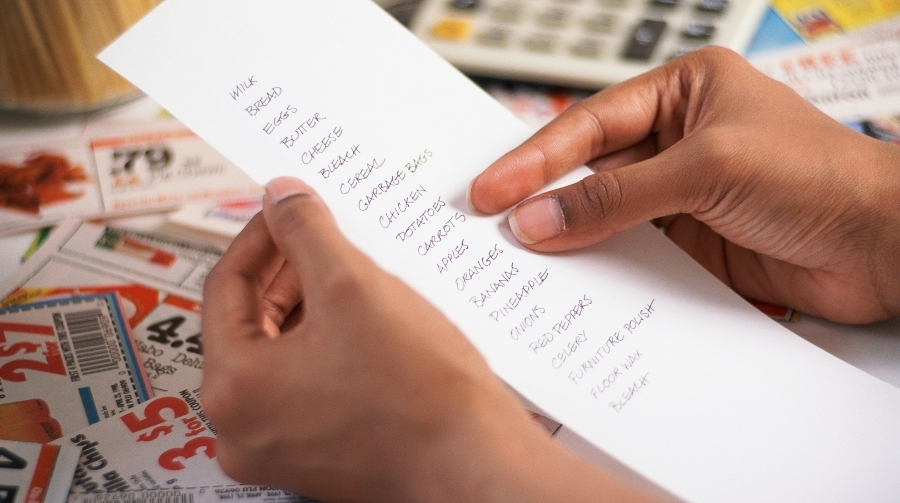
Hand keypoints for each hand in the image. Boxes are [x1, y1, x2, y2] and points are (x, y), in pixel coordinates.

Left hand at [202, 177, 655, 502]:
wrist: (476, 463)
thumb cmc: (421, 394)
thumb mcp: (354, 285)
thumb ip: (305, 231)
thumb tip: (281, 197)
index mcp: (234, 389)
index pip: (226, 287)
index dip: (260, 236)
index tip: (285, 211)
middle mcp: (243, 428)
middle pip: (250, 323)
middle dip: (287, 272)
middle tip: (318, 234)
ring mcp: (279, 448)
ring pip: (280, 354)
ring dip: (308, 306)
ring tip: (348, 271)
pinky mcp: (316, 455)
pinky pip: (304, 384)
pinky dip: (324, 344)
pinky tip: (362, 318)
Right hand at [468, 47, 899, 323]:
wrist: (884, 247)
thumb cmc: (820, 177)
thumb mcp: (706, 170)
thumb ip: (617, 199)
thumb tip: (541, 217)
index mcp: (683, 93)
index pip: (592, 125)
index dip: (537, 157)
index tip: (492, 189)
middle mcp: (677, 139)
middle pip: (589, 168)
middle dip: (540, 194)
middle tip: (486, 220)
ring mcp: (680, 194)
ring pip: (603, 213)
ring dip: (565, 234)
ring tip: (515, 255)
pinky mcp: (689, 242)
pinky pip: (628, 252)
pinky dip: (598, 267)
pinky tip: (568, 279)